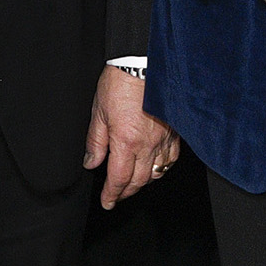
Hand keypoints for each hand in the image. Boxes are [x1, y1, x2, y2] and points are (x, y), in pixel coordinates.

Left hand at [83, 68, 182, 208]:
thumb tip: (91, 162)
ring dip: (143, 182)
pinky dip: (162, 167)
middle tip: (117, 196)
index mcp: (126, 142)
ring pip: (157, 171)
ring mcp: (164, 138)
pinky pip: (171, 157)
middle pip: (139, 180)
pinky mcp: (174, 130)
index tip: (107, 201)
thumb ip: (96, 142)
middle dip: (126, 192)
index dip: (112, 194)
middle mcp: (148, 144)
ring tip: (133, 183)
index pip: (119, 179)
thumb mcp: (99, 113)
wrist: (142, 63)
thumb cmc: (120, 83)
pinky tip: (156, 166)